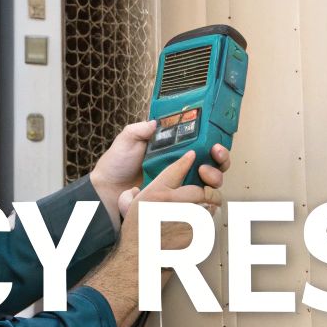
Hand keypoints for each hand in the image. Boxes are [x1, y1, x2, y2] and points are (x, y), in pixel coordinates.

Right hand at [84, 149, 223, 326]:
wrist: (138, 263)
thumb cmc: (133, 238)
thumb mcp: (131, 209)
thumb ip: (135, 195)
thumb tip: (136, 189)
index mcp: (156, 194)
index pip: (176, 169)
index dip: (187, 160)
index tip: (193, 155)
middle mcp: (172, 203)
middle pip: (200, 189)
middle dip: (207, 190)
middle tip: (207, 192)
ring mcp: (186, 220)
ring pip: (208, 206)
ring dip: (208, 207)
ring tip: (205, 208)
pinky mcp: (196, 235)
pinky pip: (208, 223)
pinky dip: (206, 223)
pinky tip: (200, 225)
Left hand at [90, 120, 231, 228]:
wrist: (106, 192)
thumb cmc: (116, 166)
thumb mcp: (127, 140)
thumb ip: (140, 129)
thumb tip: (156, 123)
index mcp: (175, 149)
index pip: (204, 145)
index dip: (216, 144)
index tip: (215, 145)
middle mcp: (183, 167)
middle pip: (215, 164)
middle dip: (220, 162)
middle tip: (211, 160)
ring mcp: (182, 186)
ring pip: (211, 183)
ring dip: (214, 177)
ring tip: (203, 175)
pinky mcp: (178, 203)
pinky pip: (199, 202)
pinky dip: (206, 198)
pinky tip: (201, 193)